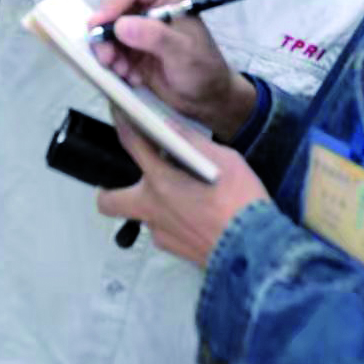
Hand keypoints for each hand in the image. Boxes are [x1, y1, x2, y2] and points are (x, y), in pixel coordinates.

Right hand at [89, 0, 256, 139]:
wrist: (207, 99)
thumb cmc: (203, 70)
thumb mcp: (183, 53)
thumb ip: (155, 37)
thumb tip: (121, 25)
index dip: (112, 4)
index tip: (99, 24)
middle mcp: (150, 10)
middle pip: (114, 11)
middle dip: (106, 35)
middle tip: (107, 58)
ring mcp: (140, 31)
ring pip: (109, 33)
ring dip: (110, 53)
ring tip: (124, 72)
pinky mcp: (133, 51)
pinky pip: (112, 52)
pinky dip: (116, 66)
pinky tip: (133, 78)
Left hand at [96, 112, 269, 266]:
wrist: (253, 248)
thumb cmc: (240, 204)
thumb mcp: (224, 159)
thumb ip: (192, 142)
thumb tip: (172, 128)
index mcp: (161, 181)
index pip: (131, 144)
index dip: (122, 124)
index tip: (120, 114)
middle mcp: (153, 209)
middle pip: (109, 200)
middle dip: (110, 188)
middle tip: (131, 178)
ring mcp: (161, 232)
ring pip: (140, 216)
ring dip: (152, 204)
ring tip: (180, 196)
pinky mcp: (174, 249)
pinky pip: (162, 231)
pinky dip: (172, 221)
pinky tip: (194, 215)